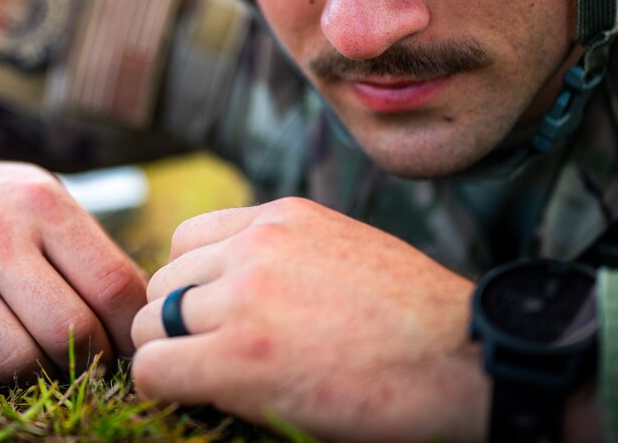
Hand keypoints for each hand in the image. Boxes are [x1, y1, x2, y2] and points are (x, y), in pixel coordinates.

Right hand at [0, 144, 146, 383]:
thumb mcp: (42, 200)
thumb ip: (89, 250)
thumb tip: (143, 320)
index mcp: (41, 202)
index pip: (113, 284)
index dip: (132, 328)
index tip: (130, 339)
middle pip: (71, 328)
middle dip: (92, 359)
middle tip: (91, 360)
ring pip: (20, 360)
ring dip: (44, 374)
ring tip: (47, 361)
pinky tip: (0, 355)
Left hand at [131, 197, 487, 441]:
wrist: (464, 361)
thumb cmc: (419, 321)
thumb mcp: (346, 253)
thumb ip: (287, 254)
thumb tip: (237, 284)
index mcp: (280, 218)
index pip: (186, 240)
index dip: (193, 287)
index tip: (215, 321)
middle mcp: (254, 246)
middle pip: (163, 283)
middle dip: (180, 325)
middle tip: (216, 361)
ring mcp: (244, 297)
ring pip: (153, 326)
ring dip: (175, 357)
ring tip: (219, 382)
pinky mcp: (241, 355)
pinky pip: (155, 368)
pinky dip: (169, 388)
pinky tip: (206, 400)